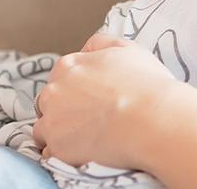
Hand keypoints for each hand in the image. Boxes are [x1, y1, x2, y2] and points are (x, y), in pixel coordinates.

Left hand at [32, 33, 182, 170]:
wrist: (153, 121)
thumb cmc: (146, 84)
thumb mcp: (128, 48)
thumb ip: (101, 42)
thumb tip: (86, 49)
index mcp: (69, 66)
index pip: (60, 76)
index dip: (76, 87)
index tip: (92, 97)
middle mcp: (53, 91)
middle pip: (47, 101)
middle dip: (63, 109)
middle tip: (90, 118)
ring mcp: (52, 121)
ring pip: (43, 128)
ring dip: (58, 132)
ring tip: (85, 138)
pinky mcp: (57, 148)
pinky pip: (50, 153)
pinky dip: (62, 153)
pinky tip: (82, 152)